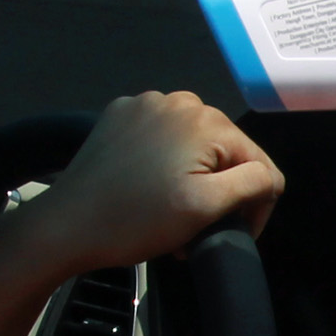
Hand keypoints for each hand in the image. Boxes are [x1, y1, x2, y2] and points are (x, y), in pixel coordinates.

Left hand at [0, 91, 281, 289]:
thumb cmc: (137, 221)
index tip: (231, 234)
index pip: (260, 163)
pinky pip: (162, 137)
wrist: (65, 225)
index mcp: (206, 120)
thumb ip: (253, 184)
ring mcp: (145, 105)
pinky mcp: (119, 116)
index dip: (254, 206)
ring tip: (171, 212)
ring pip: (194, 144)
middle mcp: (179, 100)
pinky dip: (165, 163)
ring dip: (194, 178)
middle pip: (226, 150)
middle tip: (195, 228)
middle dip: (220, 190)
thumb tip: (270, 177)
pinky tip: (147, 188)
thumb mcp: (205, 208)